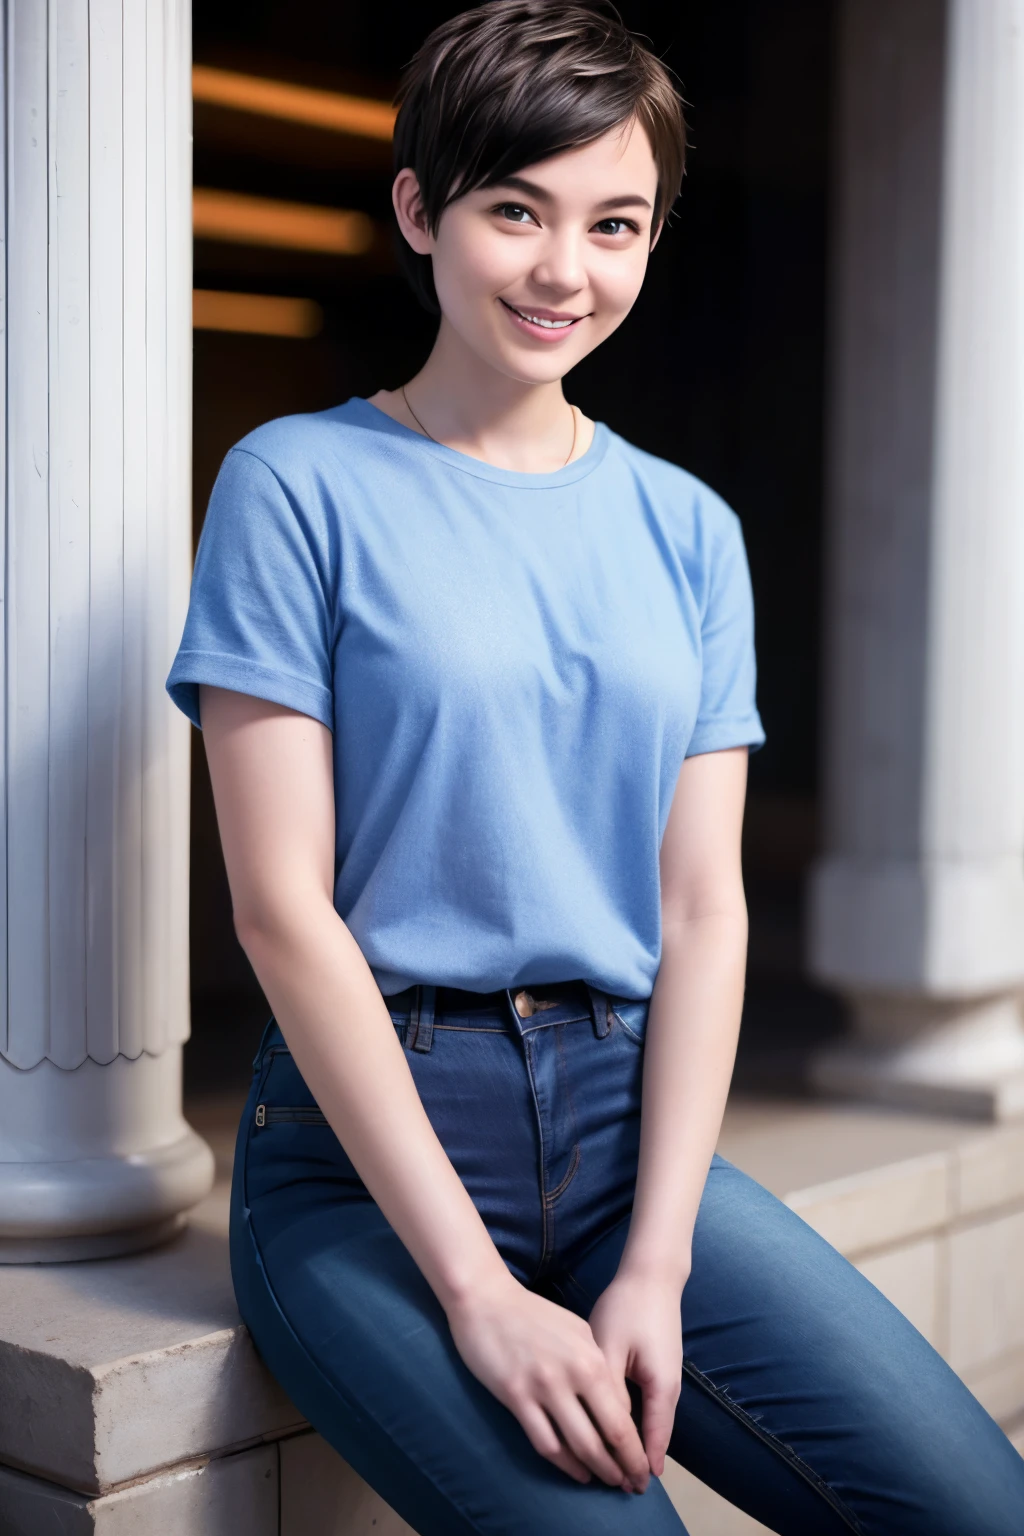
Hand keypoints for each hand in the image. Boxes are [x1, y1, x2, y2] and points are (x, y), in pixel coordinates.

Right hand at [446, 1275, 650, 1491]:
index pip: (624, 1412)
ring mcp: (543, 1387)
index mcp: (592, 1356)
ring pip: (580, 1445)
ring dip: (599, 1470)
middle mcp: (573, 1374)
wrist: (486, 1299)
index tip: (643, 1464)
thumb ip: (596, 1363)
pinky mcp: (516, 1397)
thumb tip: (615, 1401)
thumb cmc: (533, 1314)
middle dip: (626, 1465)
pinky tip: (577, 1472)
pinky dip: (565, 1465)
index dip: (636, 1445)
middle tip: (633, 1485)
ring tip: (609, 1482)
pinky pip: (546, 1443)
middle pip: (610, 1433)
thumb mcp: (576, 1330)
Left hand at [587, 1271, 684, 1476]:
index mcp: (661, 1387)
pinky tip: (621, 1429)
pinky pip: (650, 1406)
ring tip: (619, 1467)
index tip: (626, 1488)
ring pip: (652, 1422)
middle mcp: (670, 1388)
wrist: (651, 1275)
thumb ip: (606, 1388)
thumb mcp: (609, 1347)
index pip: (652, 1440)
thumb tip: (602, 1425)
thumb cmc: (627, 1308)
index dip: (638, 1465)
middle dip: (637, 1460)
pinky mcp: (659, 1368)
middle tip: (620, 1487)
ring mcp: (667, 1378)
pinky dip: (637, 1422)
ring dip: (636, 1442)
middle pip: (654, 1436)